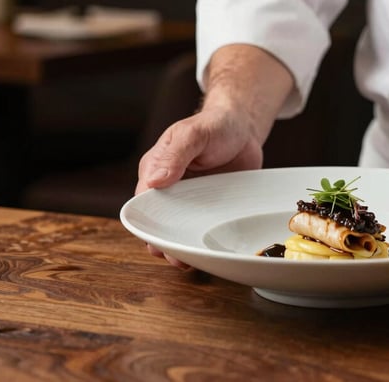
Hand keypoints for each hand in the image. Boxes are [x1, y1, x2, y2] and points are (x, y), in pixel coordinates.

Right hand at [135, 43, 294, 269]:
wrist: (244, 129)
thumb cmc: (215, 125)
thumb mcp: (194, 134)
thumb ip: (175, 155)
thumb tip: (154, 182)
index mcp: (156, 170)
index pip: (144, 203)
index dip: (148, 223)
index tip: (155, 241)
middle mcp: (170, 189)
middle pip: (159, 222)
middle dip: (164, 243)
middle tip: (176, 259)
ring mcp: (191, 201)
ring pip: (179, 230)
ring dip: (181, 247)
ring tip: (189, 263)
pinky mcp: (210, 208)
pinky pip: (202, 228)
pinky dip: (202, 241)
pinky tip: (208, 254)